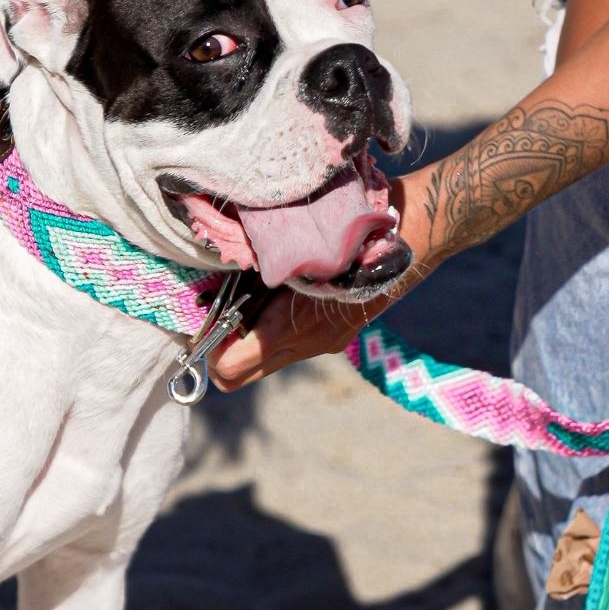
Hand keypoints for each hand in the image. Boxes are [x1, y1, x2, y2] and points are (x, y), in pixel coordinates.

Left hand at [208, 164, 443, 390]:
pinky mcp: (335, 339)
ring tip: (246, 301)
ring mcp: (323, 345)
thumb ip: (251, 277)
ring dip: (245, 339)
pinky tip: (277, 298)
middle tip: (215, 314)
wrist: (407, 238)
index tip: (201, 317)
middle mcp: (306, 346)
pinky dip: (271, 330)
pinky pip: (287, 347)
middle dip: (218, 351)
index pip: (228, 368)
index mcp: (290, 328)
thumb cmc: (343, 232)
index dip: (207, 346)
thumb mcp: (290, 249)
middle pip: (237, 376)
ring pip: (262, 362)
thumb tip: (207, 293)